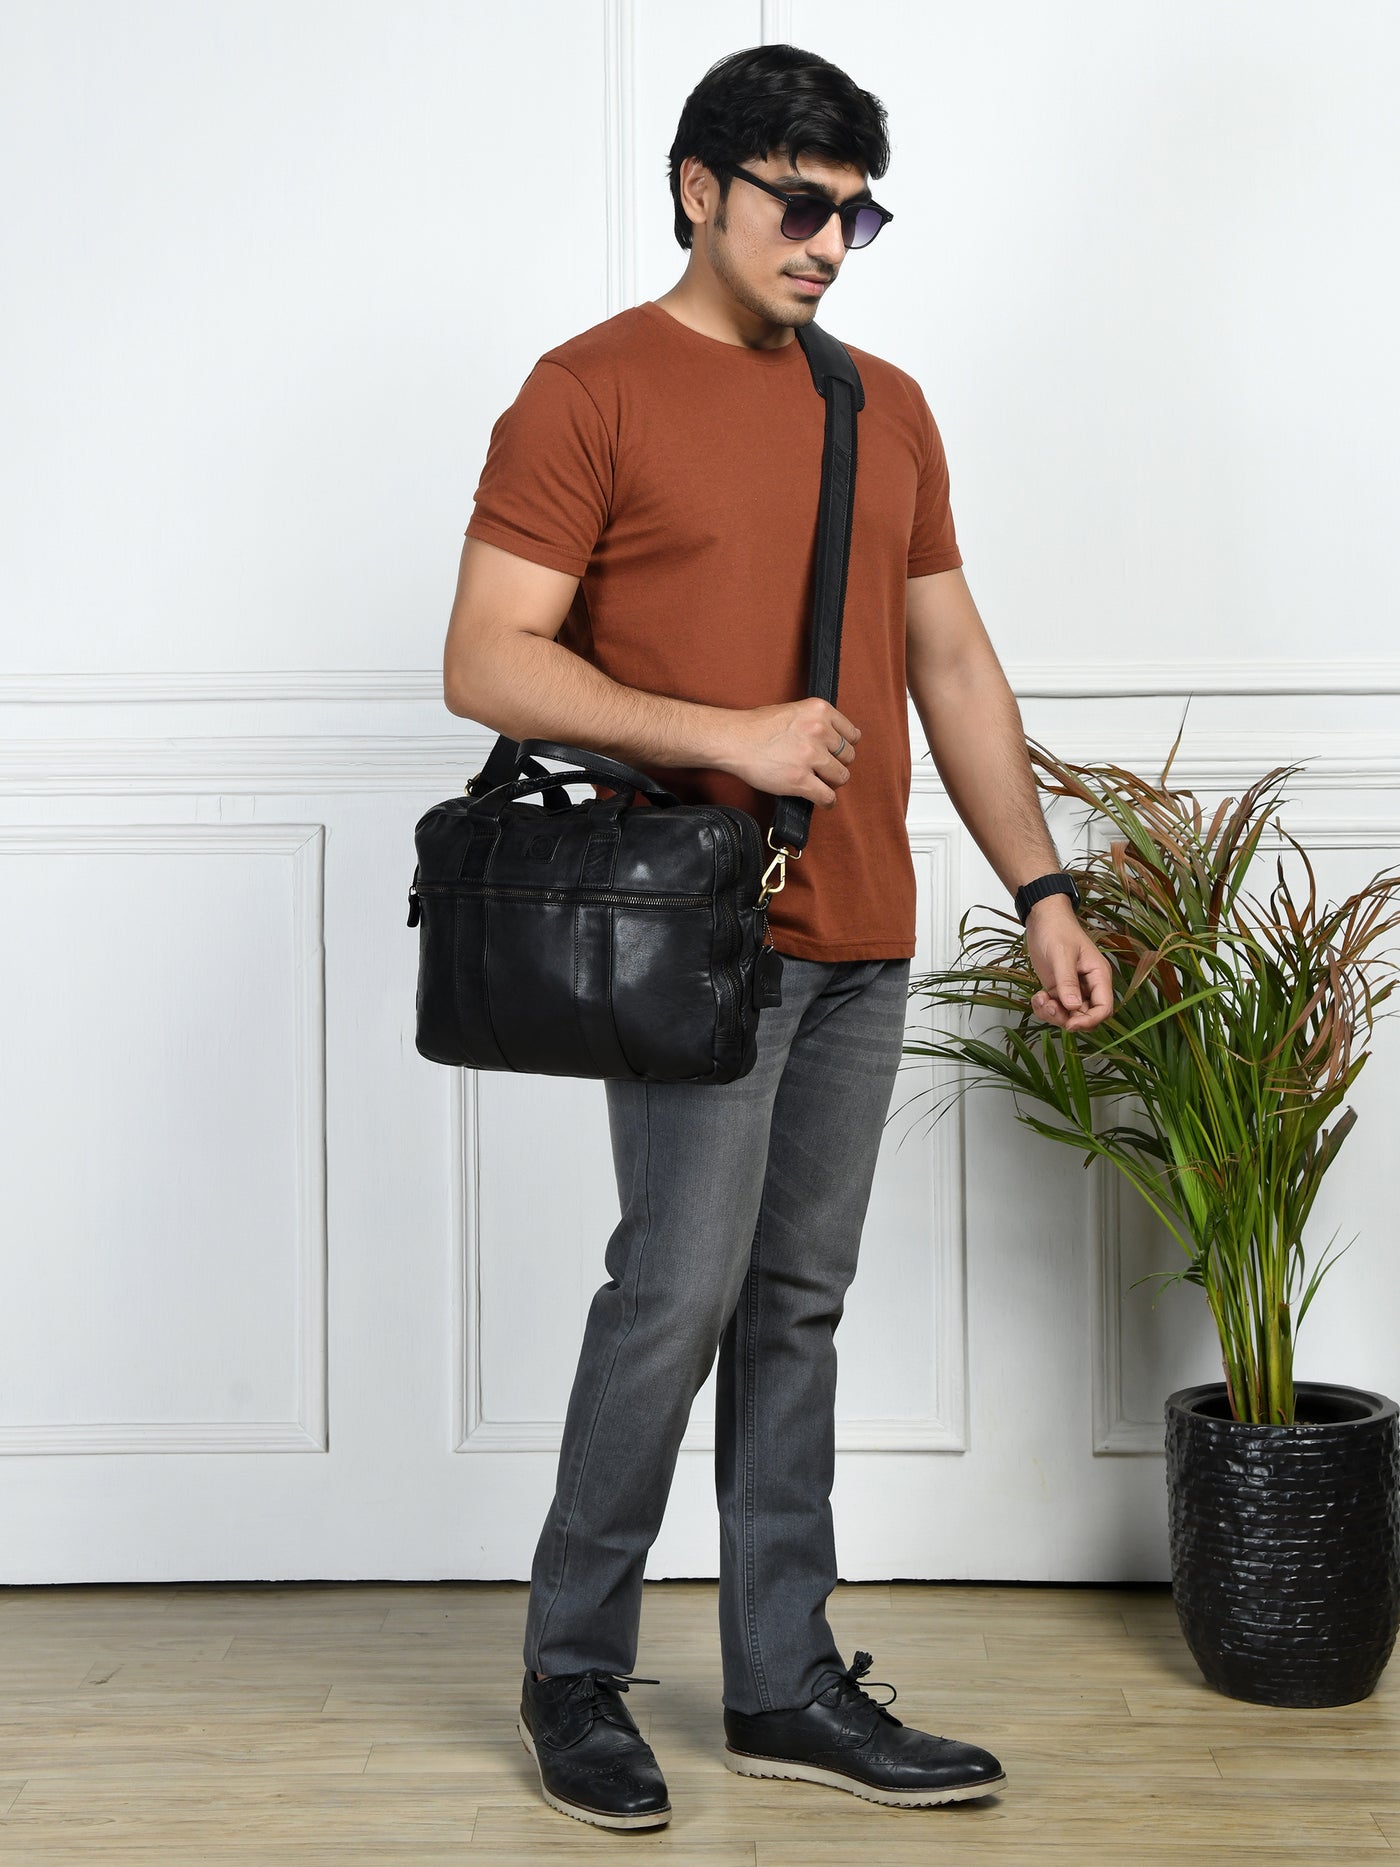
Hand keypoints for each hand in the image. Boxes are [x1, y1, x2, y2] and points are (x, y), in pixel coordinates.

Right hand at [720, 698, 861, 807]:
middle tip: (823, 769)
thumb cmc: (756, 726)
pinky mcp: (800, 779)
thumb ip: (815, 722)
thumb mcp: (793, 711)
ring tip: (820, 783)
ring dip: (832, 782)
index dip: (844, 746)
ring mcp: (811, 756)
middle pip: (848, 756)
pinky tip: (822, 800)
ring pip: (841, 776)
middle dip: (837, 764)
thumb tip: (831, 739)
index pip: (852, 734)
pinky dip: (827, 801)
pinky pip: (827, 796)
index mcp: (820, 711)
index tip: (837, 753)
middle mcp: (820, 731)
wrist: (734, 739)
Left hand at [1025, 898, 1113, 1031]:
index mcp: (1099, 976)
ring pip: (1070, 1016)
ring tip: (1040, 998)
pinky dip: (1045, 1009)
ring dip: (1053, 1014)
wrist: (1042, 918)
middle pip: (1087, 1017)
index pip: (1104, 1008)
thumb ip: (1068, 981)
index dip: (1090, 1021)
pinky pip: (1056, 1009)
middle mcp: (1089, 985)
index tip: (1070, 1023)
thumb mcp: (1062, 954)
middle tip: (1049, 1006)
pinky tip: (1037, 996)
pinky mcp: (1059, 989)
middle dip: (1067, 1019)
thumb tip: (1074, 1007)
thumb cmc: (1057, 929)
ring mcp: (1073, 989)